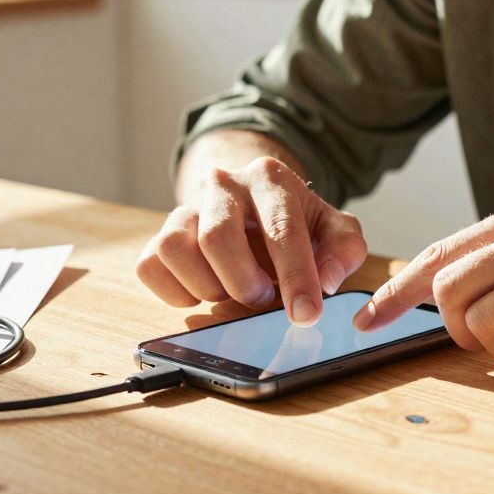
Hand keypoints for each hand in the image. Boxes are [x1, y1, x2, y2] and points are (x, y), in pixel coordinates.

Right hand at [136, 157, 366, 325]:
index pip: (280, 228)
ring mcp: (185, 208)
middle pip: (216, 236)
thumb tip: (326, 279)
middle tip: (262, 299)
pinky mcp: (159, 235)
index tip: (305, 314)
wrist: (254, 202)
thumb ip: (343, 250)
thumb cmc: (295, 221)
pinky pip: (150, 266)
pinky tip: (204, 291)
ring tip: (232, 290)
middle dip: (242, 282)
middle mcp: (222, 185)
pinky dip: (176, 292)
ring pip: (174, 248)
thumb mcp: (334, 229)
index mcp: (270, 179)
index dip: (295, 276)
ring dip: (206, 286)